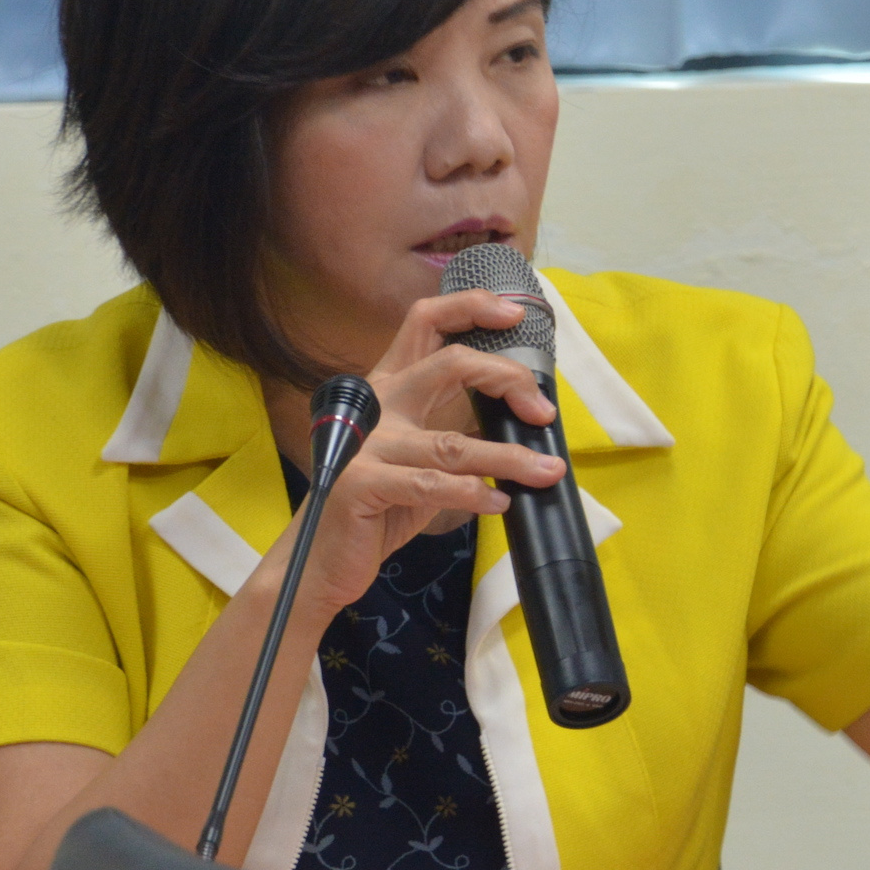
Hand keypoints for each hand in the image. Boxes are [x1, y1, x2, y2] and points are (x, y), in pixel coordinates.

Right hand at [279, 287, 561, 613]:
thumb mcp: (422, 459)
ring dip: (509, 457)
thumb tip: (523, 419)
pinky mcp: (361, 484)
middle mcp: (378, 406)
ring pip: (453, 442)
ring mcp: (367, 445)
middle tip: (543, 411)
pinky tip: (498, 502)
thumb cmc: (379, 508)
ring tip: (547, 471)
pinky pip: (430, 485)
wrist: (322, 561)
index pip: (426, 323)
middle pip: (448, 364)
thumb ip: (457, 432)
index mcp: (391, 388)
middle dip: (505, 378)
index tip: (516, 315)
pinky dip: (473, 494)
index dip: (471, 308)